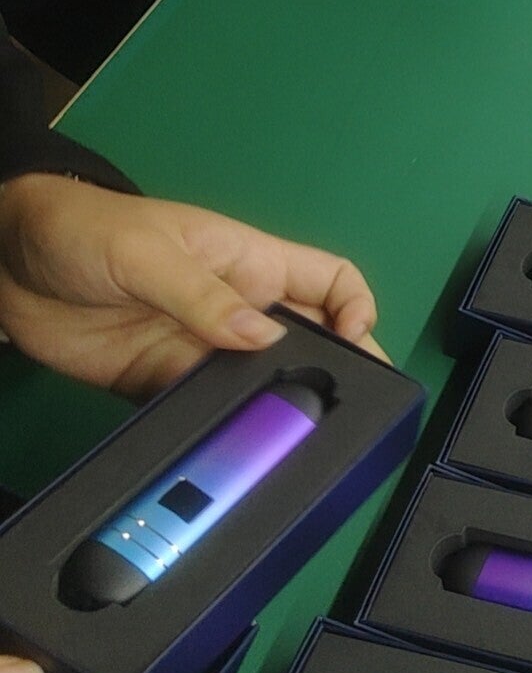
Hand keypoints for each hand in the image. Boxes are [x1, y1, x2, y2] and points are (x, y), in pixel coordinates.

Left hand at [0, 175, 380, 401]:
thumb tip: (265, 338)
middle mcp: (236, 308)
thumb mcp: (148, 253)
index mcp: (250, 263)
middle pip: (306, 342)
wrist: (5, 262)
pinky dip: (217, 428)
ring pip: (258, 383)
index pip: (330, 281)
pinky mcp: (161, 381)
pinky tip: (223, 443)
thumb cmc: (86, 229)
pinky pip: (204, 410)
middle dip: (329, 372)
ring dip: (271, 407)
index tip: (354, 344)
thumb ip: (203, 297)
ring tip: (282, 436)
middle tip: (339, 410)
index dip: (356, 310)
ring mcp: (200, 348)